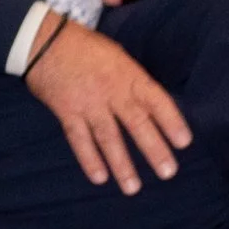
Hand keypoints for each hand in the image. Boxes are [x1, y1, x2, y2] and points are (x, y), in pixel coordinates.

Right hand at [25, 18, 192, 194]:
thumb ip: (133, 81)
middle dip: (153, 149)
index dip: (171, 121)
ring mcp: (89, 103)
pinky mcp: (67, 112)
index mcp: (129, 75)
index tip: (183, 142)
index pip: (156, 100)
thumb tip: (150, 105)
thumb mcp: (118, 56)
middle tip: (168, 172)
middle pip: (136, 123)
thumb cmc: (86, 47)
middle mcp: (112, 91)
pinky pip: (79, 139)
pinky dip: (89, 159)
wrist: (44, 40)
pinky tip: (99, 177)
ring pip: (109, 137)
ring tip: (133, 188)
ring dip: (122, 164)